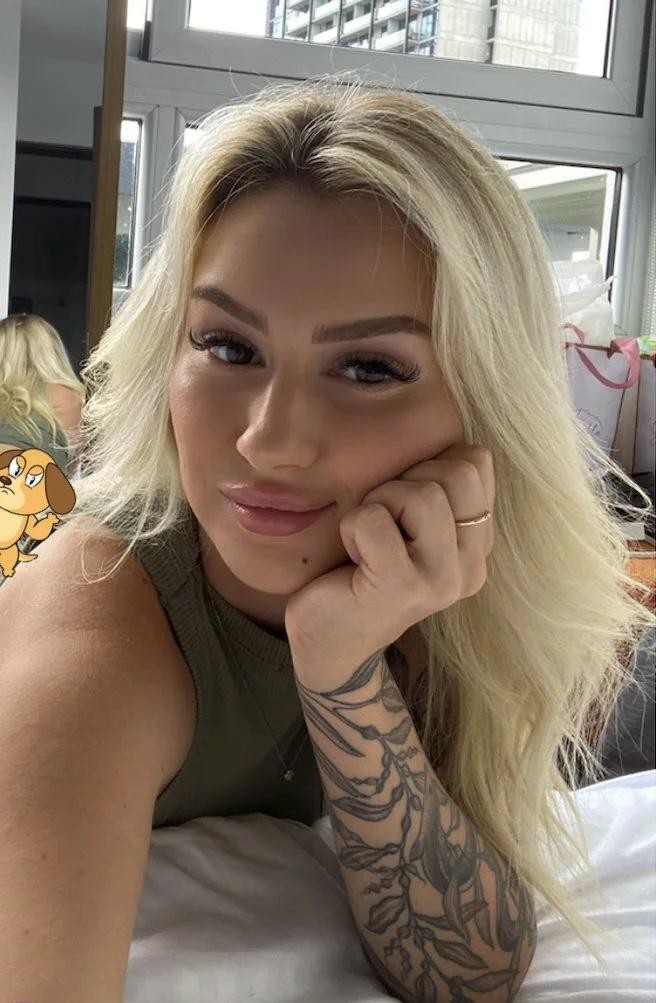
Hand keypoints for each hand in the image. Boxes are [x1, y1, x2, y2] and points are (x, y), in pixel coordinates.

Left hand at [285, 443, 494, 688]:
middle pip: (457, 472)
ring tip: (368, 540)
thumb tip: (454, 441)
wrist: (329, 642)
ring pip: (421, 494)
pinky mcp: (400, 588)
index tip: (404, 503)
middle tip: (383, 520)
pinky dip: (352, 526)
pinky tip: (353, 559)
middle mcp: (471, 566)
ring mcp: (440, 580)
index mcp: (478, 545)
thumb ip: (438, 488)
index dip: (430, 465)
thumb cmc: (363, 569)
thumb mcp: (409, 524)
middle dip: (406, 480)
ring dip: (379, 503)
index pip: (477, 463)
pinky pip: (373, 518)